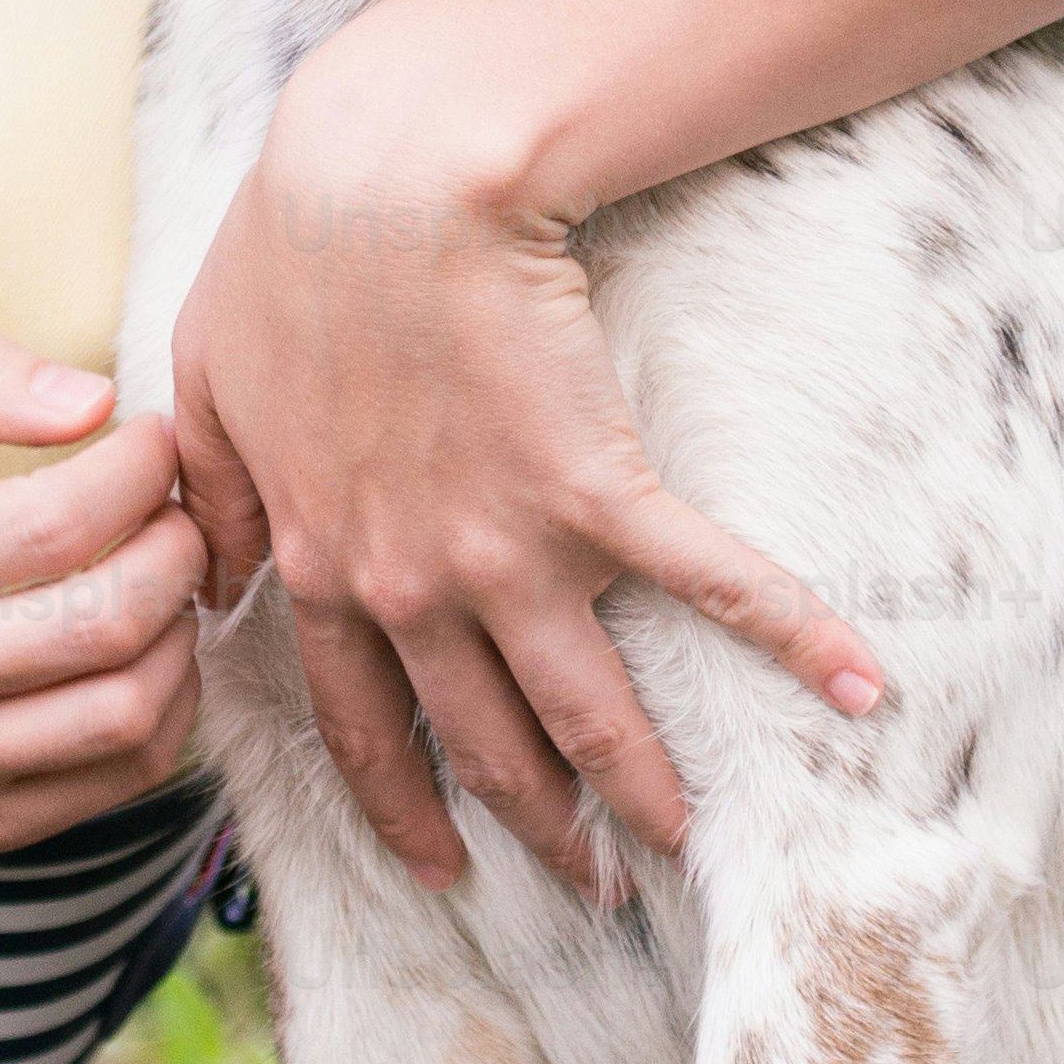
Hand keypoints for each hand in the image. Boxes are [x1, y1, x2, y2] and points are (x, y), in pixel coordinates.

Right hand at [0, 338, 212, 849]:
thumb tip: (93, 401)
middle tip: (176, 512)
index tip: (155, 442)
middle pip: (103, 623)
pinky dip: (169, 702)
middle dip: (175, 550)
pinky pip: (127, 772)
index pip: (53, 525)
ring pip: (127, 710)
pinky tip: (146, 649)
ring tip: (165, 579)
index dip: (139, 473)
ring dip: (180, 631)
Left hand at [164, 53, 887, 895]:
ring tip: (685, 845)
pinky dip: (792, 638)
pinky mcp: (600, 491)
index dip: (406, 809)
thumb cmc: (285, 256)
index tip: (445, 868)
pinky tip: (858, 687)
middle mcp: (416, 588)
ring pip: (587, 710)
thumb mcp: (206, 385)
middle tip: (590, 882)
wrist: (387, 181)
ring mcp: (513, 550)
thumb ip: (215, 499)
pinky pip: (711, 585)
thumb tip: (212, 579)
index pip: (363, 730)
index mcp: (320, 567)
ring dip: (640, 790)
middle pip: (487, 743)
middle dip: (539, 828)